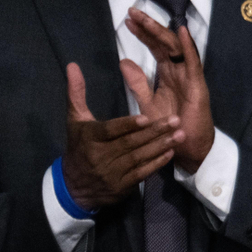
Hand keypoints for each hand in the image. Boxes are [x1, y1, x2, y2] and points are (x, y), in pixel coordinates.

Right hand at [61, 62, 178, 208]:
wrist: (74, 186)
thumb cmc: (78, 146)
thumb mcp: (75, 120)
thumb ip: (76, 92)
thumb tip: (72, 64)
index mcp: (89, 138)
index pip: (110, 131)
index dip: (128, 125)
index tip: (146, 117)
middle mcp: (100, 156)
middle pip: (129, 143)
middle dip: (154, 132)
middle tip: (176, 120)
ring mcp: (111, 173)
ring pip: (138, 158)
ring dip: (160, 146)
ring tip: (179, 135)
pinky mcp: (122, 186)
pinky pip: (141, 174)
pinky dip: (156, 164)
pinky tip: (170, 153)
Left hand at [121, 9, 214, 174]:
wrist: (187, 148)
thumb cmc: (169, 129)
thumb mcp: (147, 103)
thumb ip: (137, 83)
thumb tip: (123, 61)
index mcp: (167, 74)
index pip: (154, 48)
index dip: (142, 34)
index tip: (128, 21)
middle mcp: (178, 71)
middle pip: (163, 43)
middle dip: (148, 27)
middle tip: (132, 12)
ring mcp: (189, 76)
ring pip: (176, 48)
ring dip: (161, 32)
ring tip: (146, 19)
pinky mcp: (197, 86)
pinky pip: (193, 62)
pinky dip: (188, 46)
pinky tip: (181, 31)